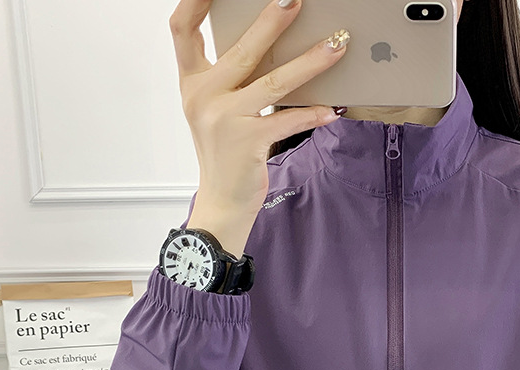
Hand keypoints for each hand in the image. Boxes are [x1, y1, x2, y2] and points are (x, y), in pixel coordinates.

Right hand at [169, 0, 349, 218]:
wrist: (221, 200)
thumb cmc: (223, 153)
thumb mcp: (214, 110)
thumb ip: (229, 78)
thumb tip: (271, 45)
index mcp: (192, 82)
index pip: (183, 29)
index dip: (195, 0)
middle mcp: (204, 97)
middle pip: (242, 49)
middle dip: (271, 21)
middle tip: (295, 0)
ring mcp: (225, 119)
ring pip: (274, 82)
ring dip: (309, 62)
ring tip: (336, 45)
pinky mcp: (248, 142)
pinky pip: (288, 120)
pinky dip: (312, 114)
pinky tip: (332, 108)